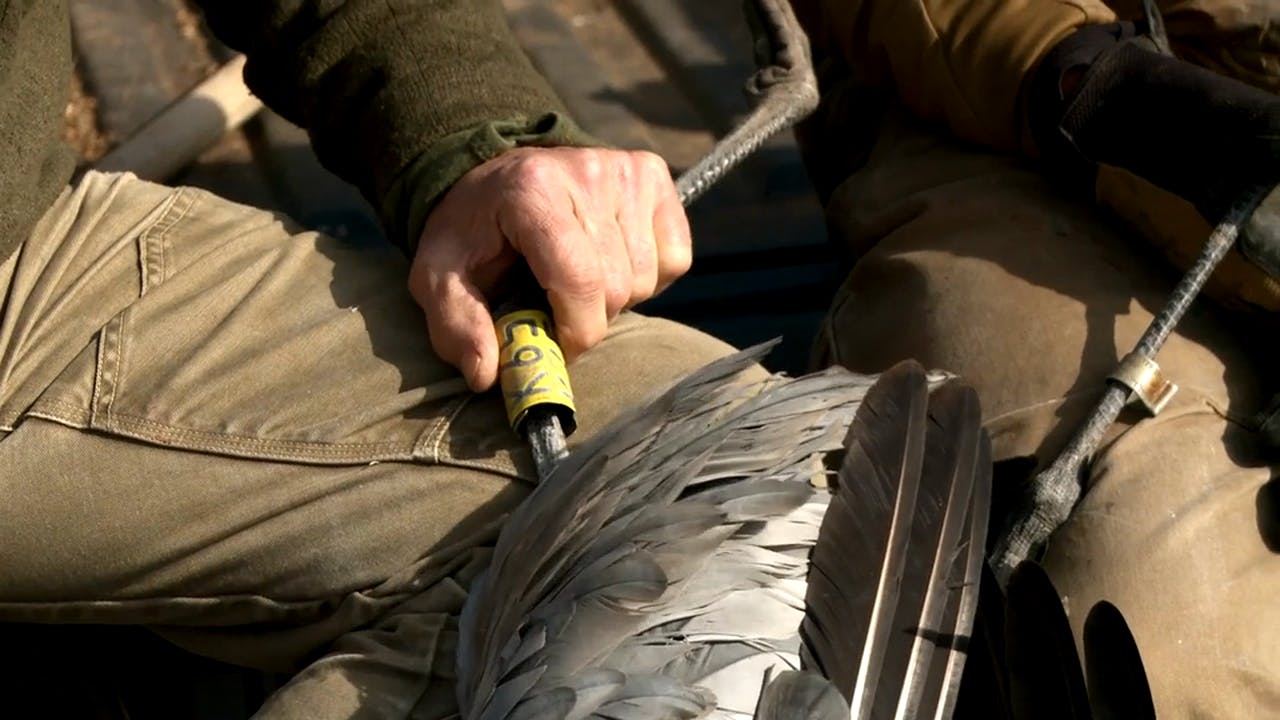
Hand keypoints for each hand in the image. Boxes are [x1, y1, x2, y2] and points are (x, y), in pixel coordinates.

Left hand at [409, 146, 692, 391]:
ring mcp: (626, 171)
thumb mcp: (438, 279)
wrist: (494, 178)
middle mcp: (586, 172)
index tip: (556, 344)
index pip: (580, 281)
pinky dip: (647, 276)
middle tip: (557, 308)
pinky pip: (674, 257)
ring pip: (645, 277)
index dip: (575, 331)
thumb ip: (457, 326)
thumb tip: (487, 375)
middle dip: (589, 317)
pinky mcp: (652, 175)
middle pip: (616, 287)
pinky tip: (610, 262)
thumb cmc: (471, 234)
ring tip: (578, 281)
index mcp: (530, 192)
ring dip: (616, 298)